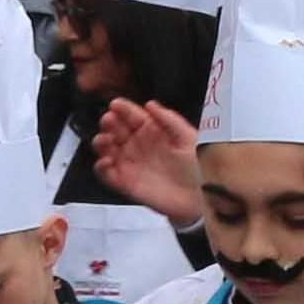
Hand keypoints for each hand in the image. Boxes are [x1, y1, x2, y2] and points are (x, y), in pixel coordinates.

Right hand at [93, 99, 204, 225]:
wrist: (202, 199)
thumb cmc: (199, 167)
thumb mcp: (188, 138)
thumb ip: (169, 120)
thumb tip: (150, 104)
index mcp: (152, 131)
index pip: (132, 115)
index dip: (122, 109)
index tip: (115, 104)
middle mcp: (138, 145)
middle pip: (115, 130)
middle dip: (108, 123)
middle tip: (109, 121)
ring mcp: (131, 164)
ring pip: (107, 149)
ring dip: (101, 143)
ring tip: (105, 141)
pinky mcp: (127, 184)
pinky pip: (107, 174)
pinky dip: (101, 168)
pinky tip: (107, 162)